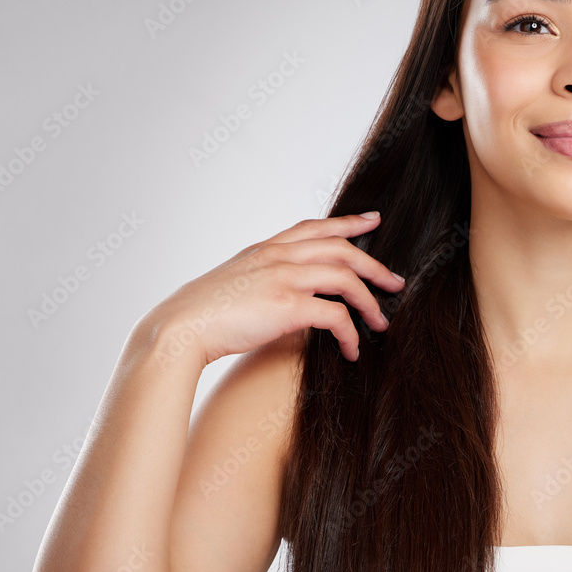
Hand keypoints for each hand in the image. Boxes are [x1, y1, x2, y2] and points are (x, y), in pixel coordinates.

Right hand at [143, 212, 404, 365]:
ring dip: (370, 302)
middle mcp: (277, 257)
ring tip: (380, 323)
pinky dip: (351, 333)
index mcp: (264, 249)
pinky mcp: (287, 306)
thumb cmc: (200, 316)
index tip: (373, 220)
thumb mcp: (234, 285)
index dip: (348, 222)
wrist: (177, 330)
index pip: (314, 226)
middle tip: (395, 282)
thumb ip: (263, 282)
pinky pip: (336, 315)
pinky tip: (352, 350)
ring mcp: (283, 278)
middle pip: (341, 248)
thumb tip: (289, 300)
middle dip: (374, 265)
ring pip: (346, 278)